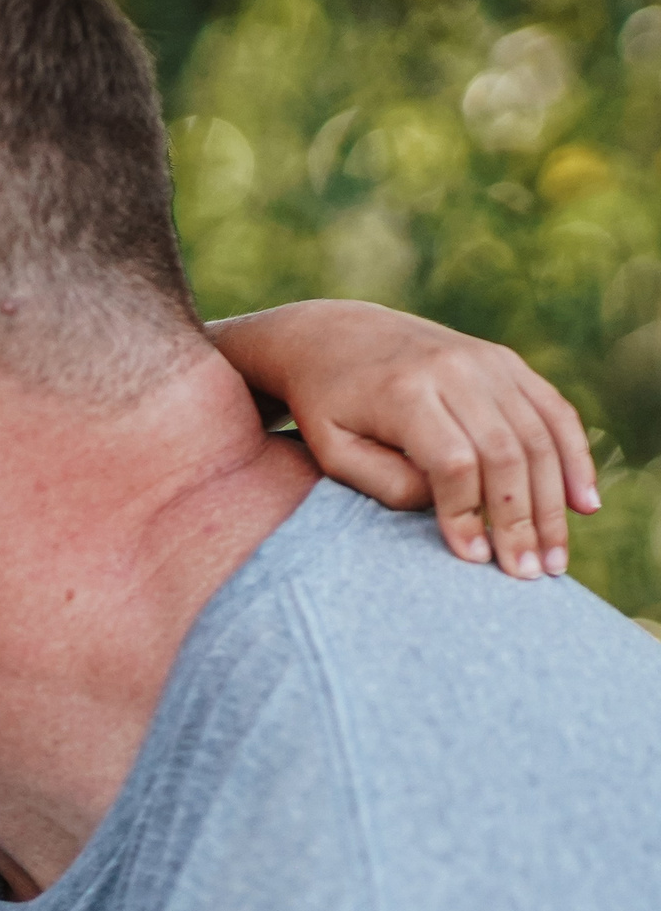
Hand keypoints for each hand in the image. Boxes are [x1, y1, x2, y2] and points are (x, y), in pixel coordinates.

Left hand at [209, 301, 598, 578]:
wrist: (332, 335)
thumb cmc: (327, 406)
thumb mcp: (334, 451)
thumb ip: (388, 484)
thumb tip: (454, 507)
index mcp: (405, 391)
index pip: (454, 463)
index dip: (468, 513)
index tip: (473, 557)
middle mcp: (453, 369)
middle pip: (506, 453)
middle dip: (522, 520)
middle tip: (530, 574)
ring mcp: (486, 361)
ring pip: (539, 437)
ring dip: (554, 503)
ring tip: (554, 558)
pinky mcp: (505, 361)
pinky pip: (554, 412)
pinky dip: (574, 458)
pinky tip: (584, 504)